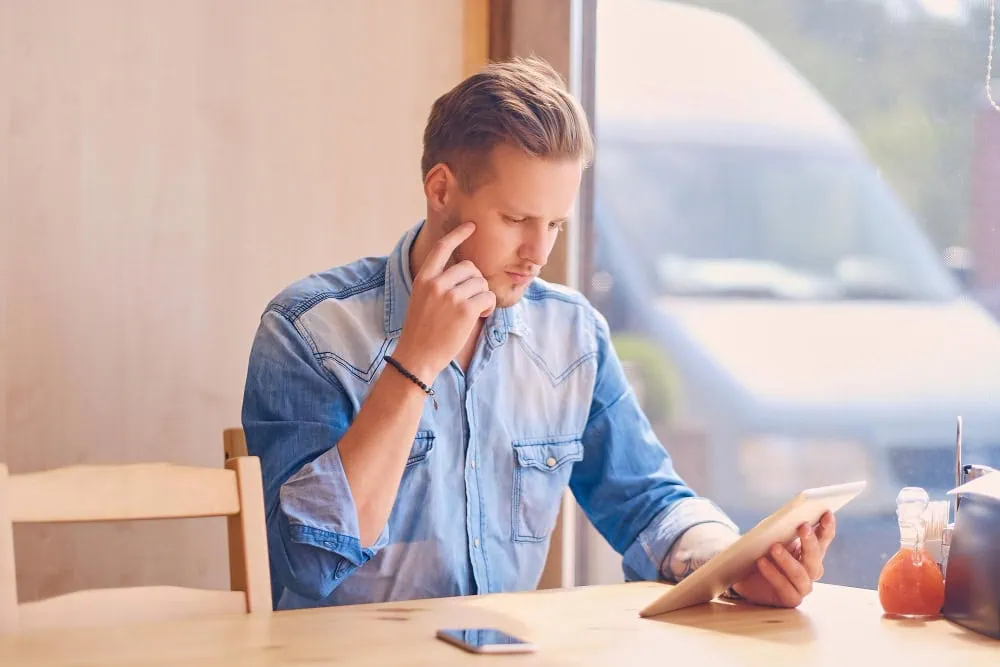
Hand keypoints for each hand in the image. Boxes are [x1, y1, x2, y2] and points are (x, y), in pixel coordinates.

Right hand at [393, 221, 495, 381]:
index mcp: (423, 278)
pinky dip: (488, 307)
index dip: (458, 235)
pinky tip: (479, 316)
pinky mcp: (465, 310)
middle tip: (471, 300)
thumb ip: (438, 283)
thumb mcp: (422, 299)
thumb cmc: (422, 331)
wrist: (417, 357)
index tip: (471, 226)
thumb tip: (467, 271)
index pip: (442, 248)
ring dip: (482, 296)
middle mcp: (436, 283)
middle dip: (476, 282)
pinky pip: (488, 298)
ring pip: (481, 283)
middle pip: (470, 267)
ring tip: (473, 311)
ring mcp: (450, 296)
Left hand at [730, 512, 835, 607]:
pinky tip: (761, 562)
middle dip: (810, 542)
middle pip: (815, 557)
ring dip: (788, 560)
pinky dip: (773, 574)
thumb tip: (791, 515)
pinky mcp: (790, 599)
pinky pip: (785, 588)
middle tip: (802, 526)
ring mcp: (802, 586)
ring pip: (801, 574)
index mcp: (811, 551)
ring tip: (773, 546)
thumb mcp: (771, 535)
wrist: (743, 573)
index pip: (823, 538)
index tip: (826, 513)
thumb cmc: (761, 549)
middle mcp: (811, 569)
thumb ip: (783, 527)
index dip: (826, 527)